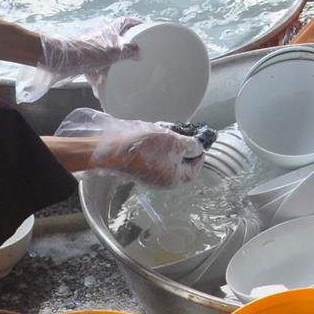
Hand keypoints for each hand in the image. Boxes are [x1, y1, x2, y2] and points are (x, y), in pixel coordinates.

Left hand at [37, 16, 142, 96]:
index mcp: (111, 30)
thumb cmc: (87, 52)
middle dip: (127, 48)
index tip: (146, 29)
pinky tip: (100, 89)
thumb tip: (139, 52)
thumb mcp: (112, 51)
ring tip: (121, 75)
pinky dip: (98, 77)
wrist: (60, 59)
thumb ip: (128, 51)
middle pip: (118, 39)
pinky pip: (95, 68)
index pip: (127, 21)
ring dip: (113, 65)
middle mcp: (102, 37)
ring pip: (107, 55)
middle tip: (137, 56)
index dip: (137, 24)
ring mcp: (92, 49)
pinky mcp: (83, 60)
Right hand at [55, 107, 204, 186]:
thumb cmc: (144, 147)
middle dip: (183, 149)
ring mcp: (150, 177)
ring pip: (167, 161)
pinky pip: (154, 159)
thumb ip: (190, 145)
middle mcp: (163, 182)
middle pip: (180, 166)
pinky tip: (153, 135)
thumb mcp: (174, 142)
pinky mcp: (139, 169)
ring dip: (169, 146)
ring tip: (167, 131)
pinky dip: (157, 147)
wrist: (112, 149)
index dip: (199, 157)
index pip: (194, 170)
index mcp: (174, 179)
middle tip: (184, 135)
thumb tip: (199, 148)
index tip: (200, 144)